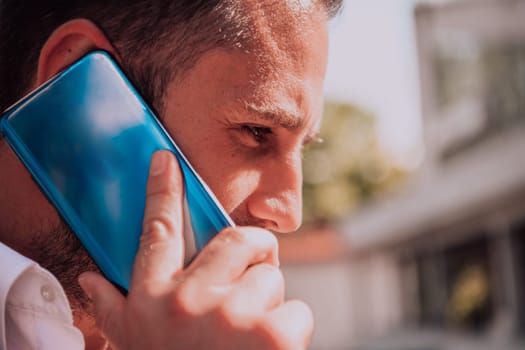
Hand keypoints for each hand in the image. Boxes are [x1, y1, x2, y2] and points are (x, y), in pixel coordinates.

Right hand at [78, 150, 312, 348]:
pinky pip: (297, 308)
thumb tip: (88, 280)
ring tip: (249, 334)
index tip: (166, 160)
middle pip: (239, 240)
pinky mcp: (276, 334)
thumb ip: (111, 308)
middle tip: (250, 278)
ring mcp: (234, 315)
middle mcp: (189, 301)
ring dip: (268, 303)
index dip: (162, 191)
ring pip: (272, 276)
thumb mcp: (132, 343)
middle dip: (253, 256)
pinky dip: (290, 329)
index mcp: (153, 300)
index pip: (155, 231)